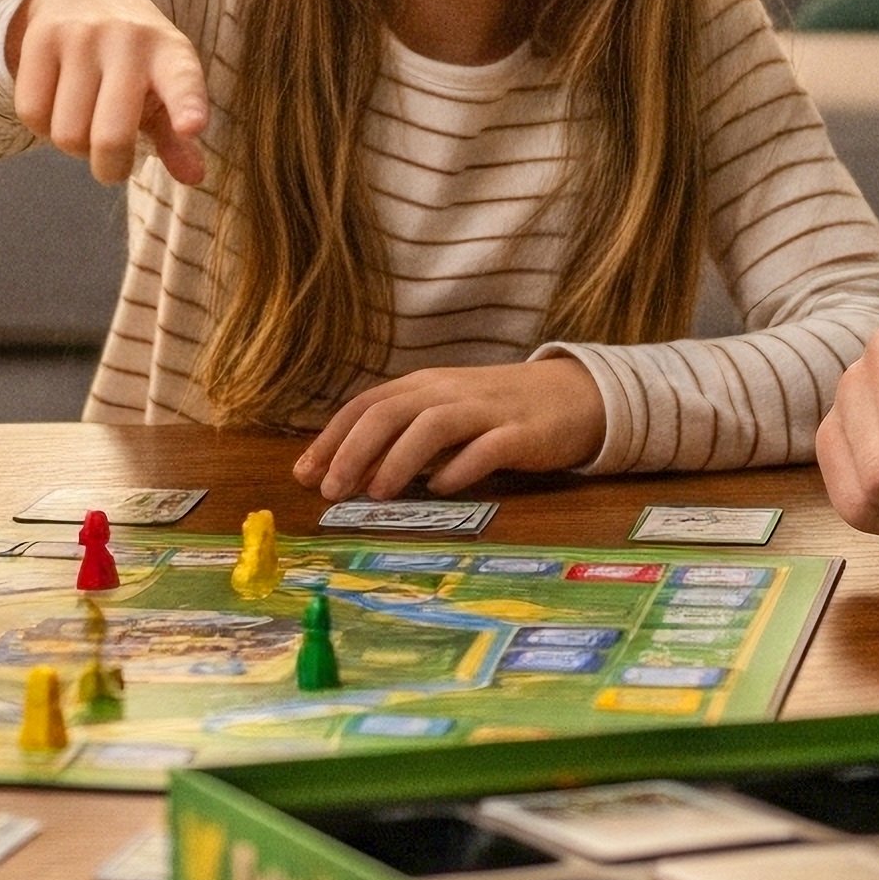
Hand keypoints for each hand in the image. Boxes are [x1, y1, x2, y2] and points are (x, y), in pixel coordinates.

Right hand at [8, 0, 210, 187]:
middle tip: (112, 164)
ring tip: (85, 123)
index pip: (182, 81)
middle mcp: (128, 39)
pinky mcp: (40, 37)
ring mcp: (81, 35)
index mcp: (170, 53)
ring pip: (67, 133)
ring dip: (74, 146)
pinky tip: (57, 107)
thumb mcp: (163, 89)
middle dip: (110, 168)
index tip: (192, 126)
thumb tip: (194, 178)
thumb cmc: (134, 61)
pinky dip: (42, 127)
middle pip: (110, 136)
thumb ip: (177, 137)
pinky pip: (32, 113)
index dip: (187, 105)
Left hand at [295, 358, 605, 499]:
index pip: (366, 405)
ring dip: (398, 459)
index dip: (332, 438)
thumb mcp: (444, 415)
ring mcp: (486, 411)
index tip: (304, 473)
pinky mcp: (521, 434)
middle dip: (353, 450)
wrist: (574, 396)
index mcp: (425, 386)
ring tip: (375, 493)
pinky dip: (460, 469)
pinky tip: (441, 490)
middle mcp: (449, 392)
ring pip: (432, 426)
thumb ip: (403, 438)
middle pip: (390, 412)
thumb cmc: (497, 412)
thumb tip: (350, 471)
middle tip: (329, 489)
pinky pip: (486, 449)